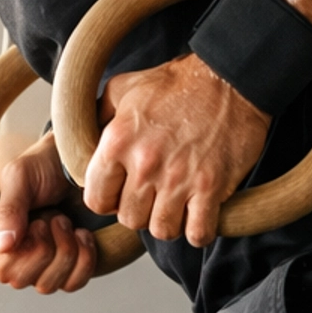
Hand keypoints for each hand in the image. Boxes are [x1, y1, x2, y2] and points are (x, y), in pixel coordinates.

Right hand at [0, 131, 98, 292]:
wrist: (76, 165)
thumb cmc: (43, 165)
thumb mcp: (21, 177)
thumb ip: (9, 209)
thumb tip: (1, 247)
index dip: (18, 250)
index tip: (35, 223)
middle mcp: (2, 255)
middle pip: (16, 279)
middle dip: (43, 248)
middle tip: (53, 217)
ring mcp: (32, 266)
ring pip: (45, 285)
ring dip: (64, 250)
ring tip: (65, 221)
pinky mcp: (61, 270)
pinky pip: (71, 284)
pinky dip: (83, 260)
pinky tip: (82, 235)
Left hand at [83, 52, 268, 244]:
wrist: (228, 79)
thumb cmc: (177, 83)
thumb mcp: (124, 88)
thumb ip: (98, 115)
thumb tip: (83, 139)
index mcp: (118, 142)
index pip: (96, 200)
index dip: (107, 201)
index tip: (120, 194)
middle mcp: (145, 163)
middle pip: (129, 219)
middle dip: (139, 212)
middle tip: (151, 198)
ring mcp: (179, 178)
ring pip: (162, 230)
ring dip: (168, 223)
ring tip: (174, 207)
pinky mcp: (212, 188)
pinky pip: (198, 233)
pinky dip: (198, 231)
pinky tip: (199, 216)